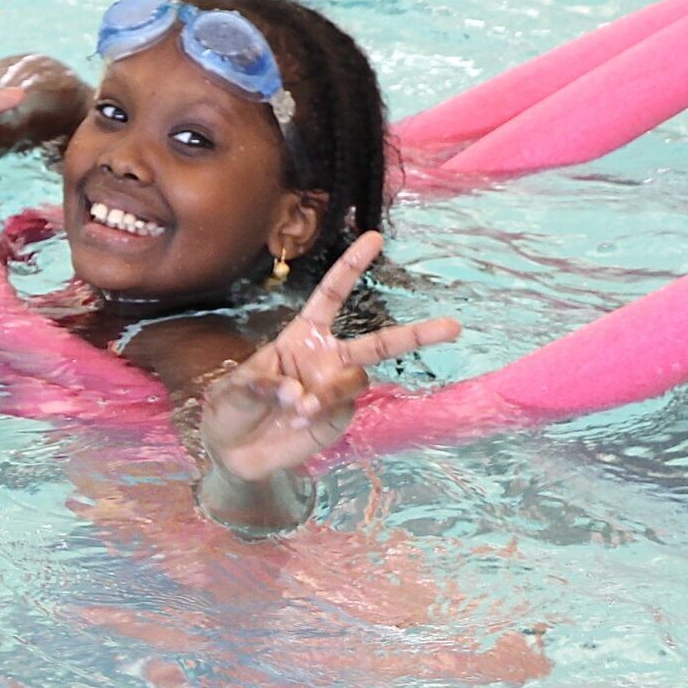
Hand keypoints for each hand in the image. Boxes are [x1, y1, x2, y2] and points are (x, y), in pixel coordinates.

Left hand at [200, 232, 459, 486]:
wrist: (235, 451)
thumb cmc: (233, 407)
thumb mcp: (234, 387)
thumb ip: (262, 384)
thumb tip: (299, 393)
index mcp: (303, 334)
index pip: (332, 295)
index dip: (352, 267)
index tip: (374, 236)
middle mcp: (328, 357)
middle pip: (379, 342)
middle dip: (418, 334)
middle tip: (455, 326)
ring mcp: (337, 389)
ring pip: (356, 378)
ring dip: (330, 390)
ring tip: (299, 409)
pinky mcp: (339, 418)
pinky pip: (341, 409)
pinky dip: (320, 412)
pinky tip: (298, 422)